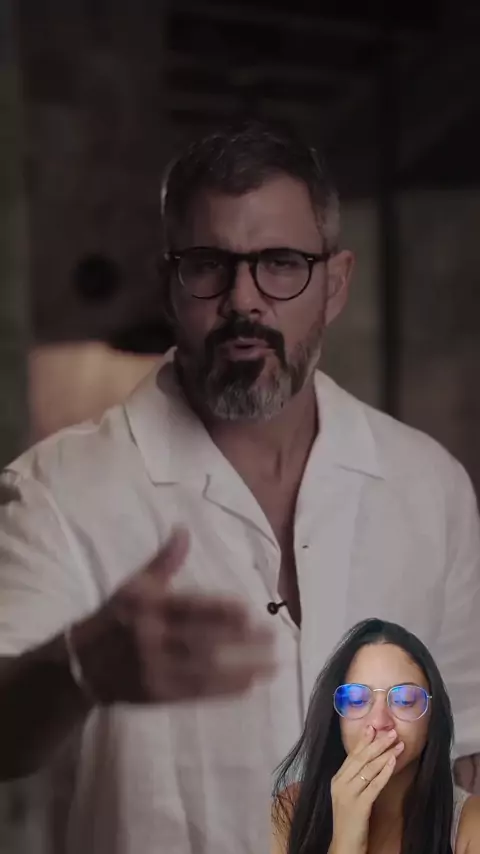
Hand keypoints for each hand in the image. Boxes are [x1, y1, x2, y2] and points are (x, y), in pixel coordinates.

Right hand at [71, 527, 276, 703]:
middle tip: (272, 636)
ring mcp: (155, 670)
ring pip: (204, 670)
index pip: (189, 608)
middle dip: (240, 641)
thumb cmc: (113, 618)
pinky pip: (196, 693)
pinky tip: (249, 685)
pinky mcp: (159, 695)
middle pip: (202, 640)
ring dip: (241, 668)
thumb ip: (164, 562)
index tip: (249, 610)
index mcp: (147, 607)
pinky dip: (224, 689)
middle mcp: (151, 638)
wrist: (80, 665)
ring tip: (272, 664)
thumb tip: (184, 530)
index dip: (219, 611)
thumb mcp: (132, 585)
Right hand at [329, 725, 404, 853]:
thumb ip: (355, 779)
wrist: (344, 845)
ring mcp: (348, 794)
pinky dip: (384, 772)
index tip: (374, 726)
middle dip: (378, 743)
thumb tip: (370, 760)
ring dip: (385, 754)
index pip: (352, 755)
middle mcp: (340, 783)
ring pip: (368, 769)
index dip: (364, 740)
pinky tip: (392, 763)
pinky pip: (374, 785)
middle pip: (361, 758)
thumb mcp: (349, 795)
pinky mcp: (358, 806)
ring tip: (398, 744)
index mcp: (337, 779)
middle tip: (392, 732)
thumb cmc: (350, 821)